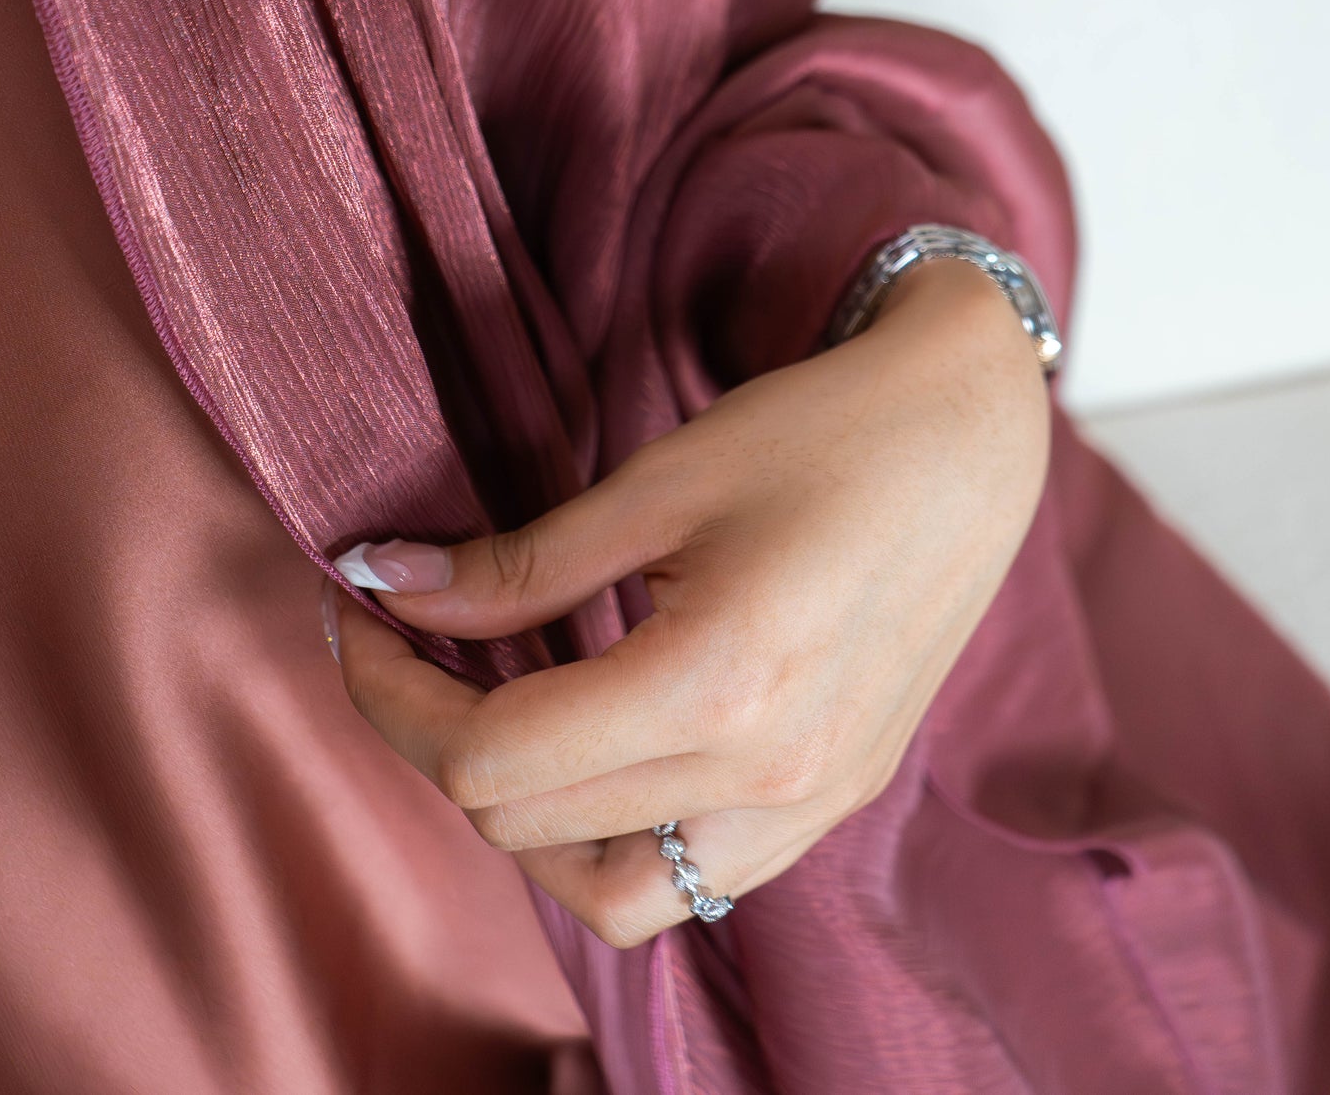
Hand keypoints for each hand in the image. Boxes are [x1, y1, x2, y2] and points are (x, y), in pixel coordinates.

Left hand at [330, 258, 1049, 947]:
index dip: (390, 690)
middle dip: (434, 732)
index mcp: (716, 686)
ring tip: (500, 711)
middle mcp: (766, 776)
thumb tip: (380, 583)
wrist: (970, 439)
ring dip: (524, 820)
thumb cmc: (818, 433)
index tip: (358, 613)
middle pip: (526, 825)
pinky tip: (597, 743)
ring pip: (608, 897)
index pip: (488, 758)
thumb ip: (514, 563)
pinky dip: (613, 836)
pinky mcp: (834, 803)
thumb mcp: (655, 481)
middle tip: (411, 635)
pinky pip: (692, 880)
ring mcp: (809, 805)